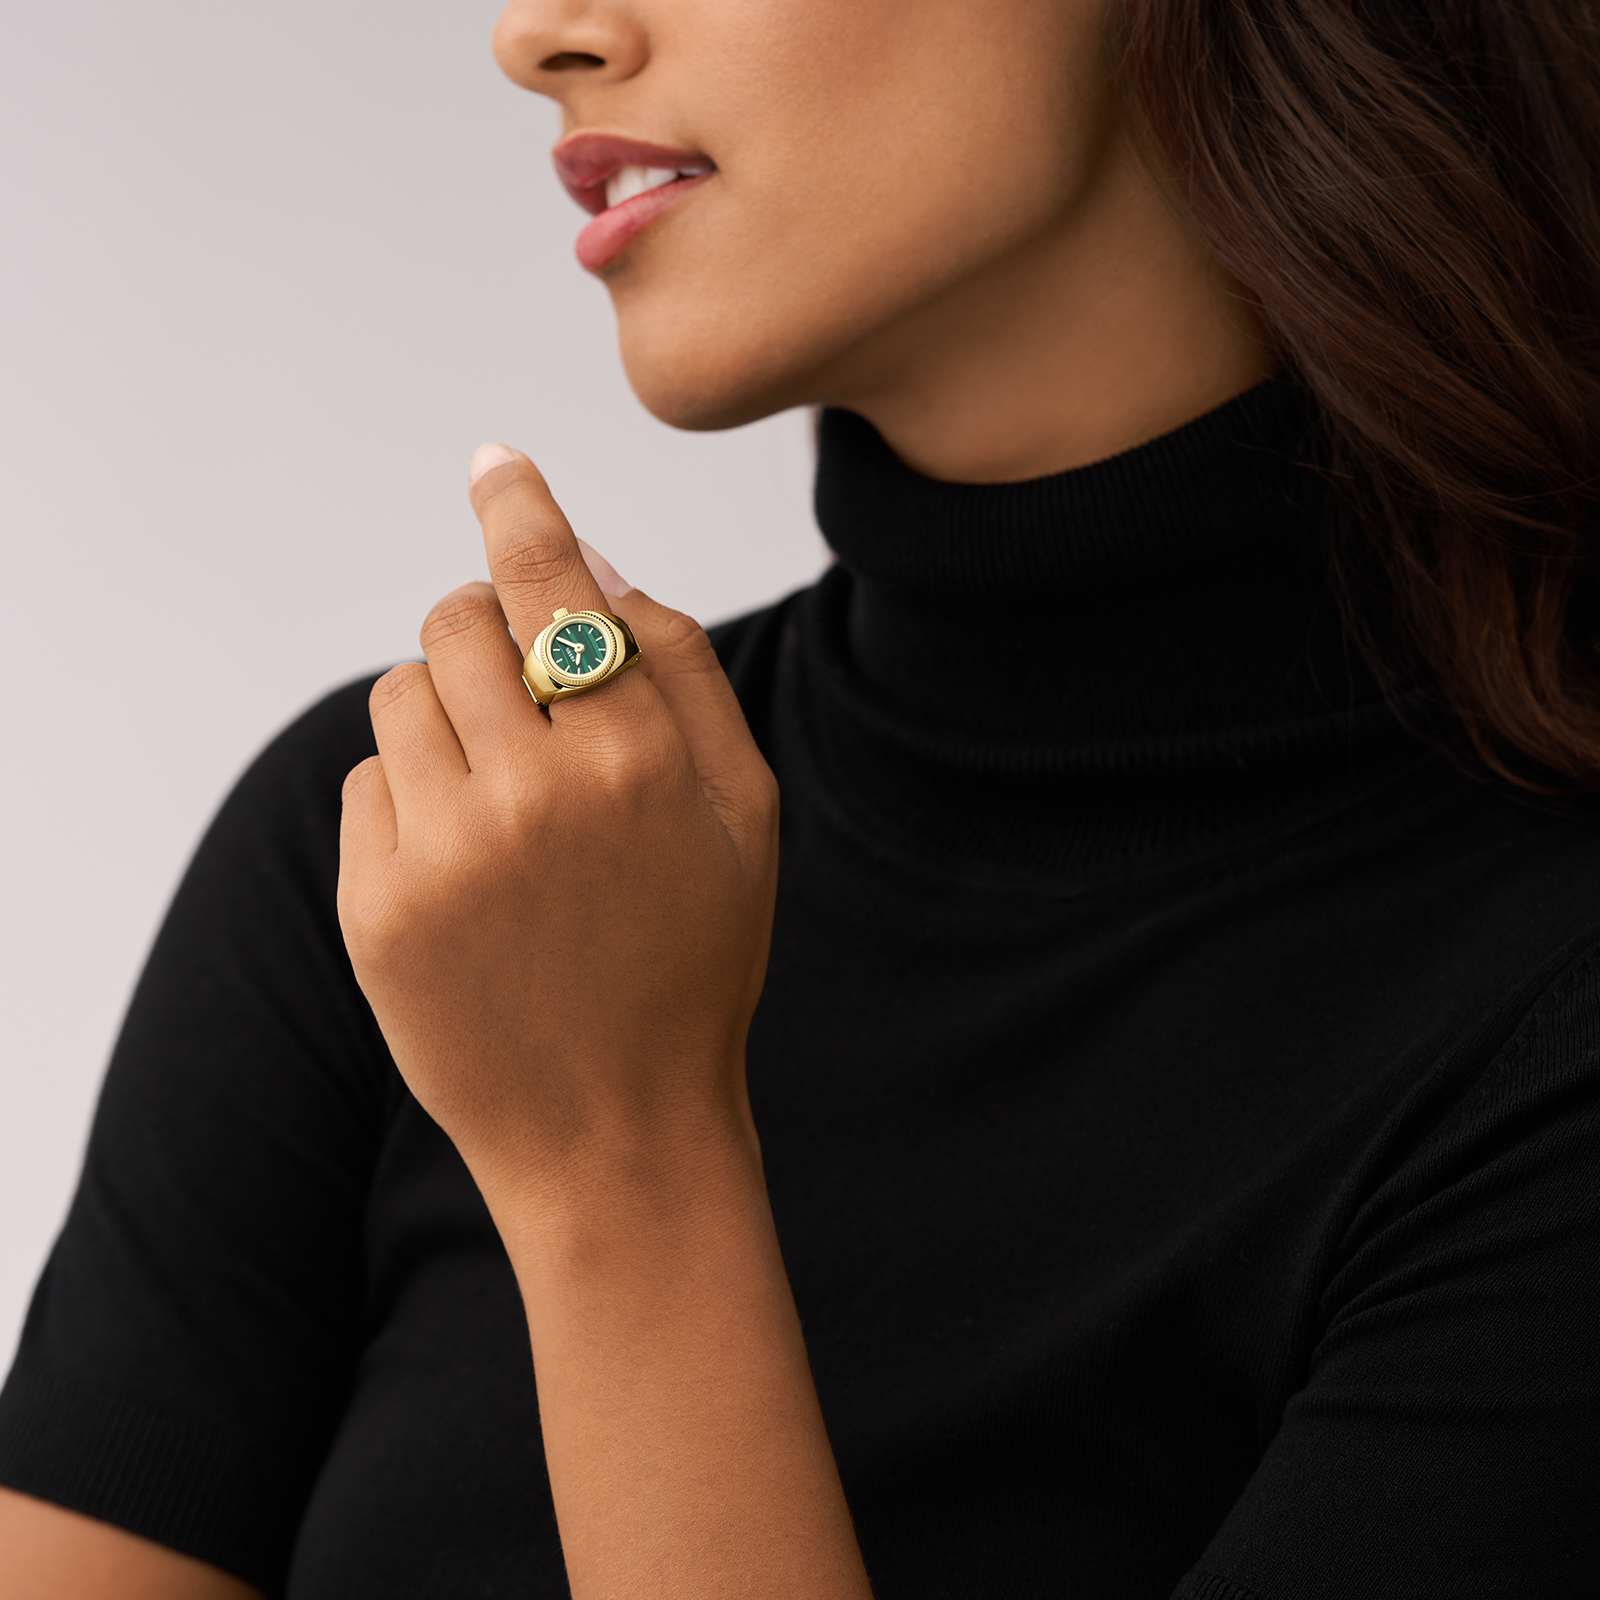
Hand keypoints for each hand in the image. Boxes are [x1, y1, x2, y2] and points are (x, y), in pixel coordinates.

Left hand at [337, 445, 779, 1211]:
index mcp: (636, 760)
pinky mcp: (374, 907)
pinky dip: (413, 799)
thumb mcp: (745, 816)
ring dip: (446, 719)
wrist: (615, 1130)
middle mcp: (532, 794)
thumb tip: (602, 567)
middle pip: (454, 623)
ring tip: (501, 801)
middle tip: (518, 688)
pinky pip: (370, 785)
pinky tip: (467, 871)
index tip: (496, 462)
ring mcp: (442, 853)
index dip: (519, 509)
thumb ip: (687, 674)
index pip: (550, 585)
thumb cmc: (694, 960)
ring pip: (402, 696)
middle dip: (482, 633)